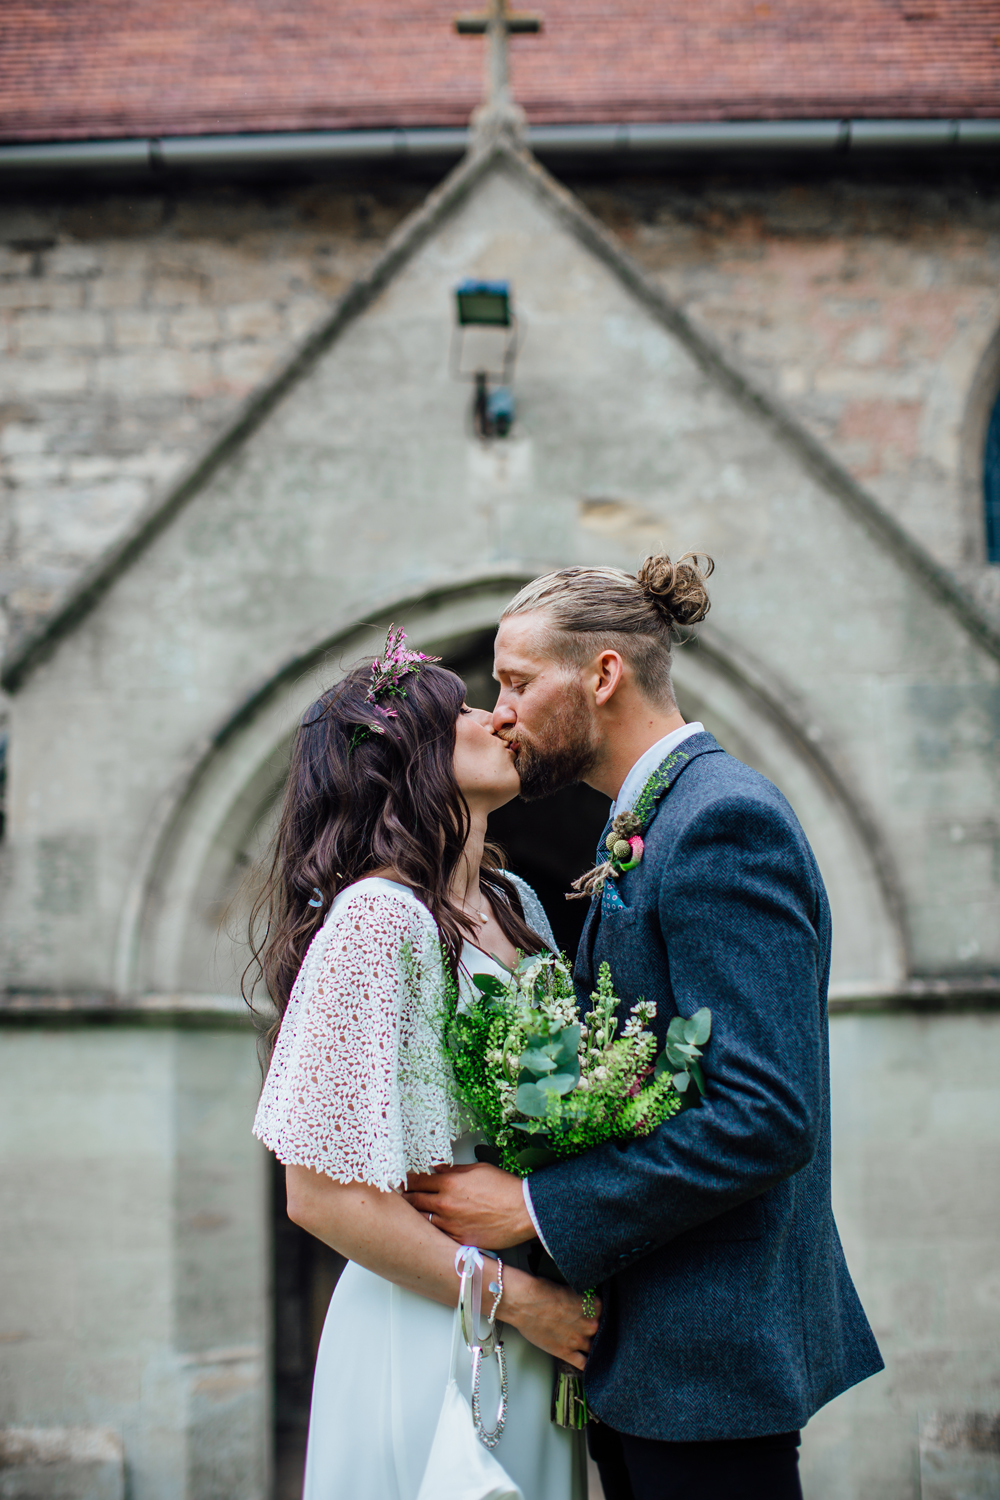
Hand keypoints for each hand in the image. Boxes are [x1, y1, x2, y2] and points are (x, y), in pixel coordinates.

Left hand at [403, 1163, 533, 1248]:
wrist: (523, 1211)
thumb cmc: (504, 1189)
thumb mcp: (477, 1169)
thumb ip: (453, 1170)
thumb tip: (438, 1169)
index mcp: (449, 1184)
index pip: (417, 1181)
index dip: (407, 1180)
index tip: (402, 1180)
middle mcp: (446, 1205)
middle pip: (414, 1201)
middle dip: (406, 1198)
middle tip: (401, 1196)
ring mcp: (451, 1225)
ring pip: (422, 1221)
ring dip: (416, 1215)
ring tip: (410, 1214)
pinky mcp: (459, 1241)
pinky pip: (438, 1236)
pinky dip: (432, 1231)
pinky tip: (429, 1229)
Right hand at [501, 1267, 600, 1370]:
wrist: (523, 1302)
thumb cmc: (542, 1290)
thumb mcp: (568, 1288)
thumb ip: (581, 1298)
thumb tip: (585, 1301)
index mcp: (592, 1306)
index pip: (604, 1311)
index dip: (596, 1311)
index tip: (592, 1312)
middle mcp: (589, 1324)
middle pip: (600, 1329)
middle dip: (593, 1327)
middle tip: (584, 1324)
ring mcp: (578, 1340)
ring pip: (594, 1346)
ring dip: (591, 1344)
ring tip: (584, 1340)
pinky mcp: (566, 1352)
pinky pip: (583, 1363)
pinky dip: (587, 1364)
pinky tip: (589, 1364)